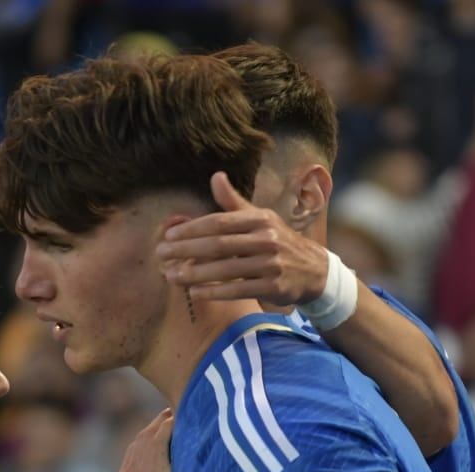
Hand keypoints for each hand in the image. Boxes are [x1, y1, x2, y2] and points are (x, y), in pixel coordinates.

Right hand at [116, 409, 174, 471]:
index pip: (132, 453)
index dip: (144, 440)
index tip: (155, 432)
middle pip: (138, 441)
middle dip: (151, 427)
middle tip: (165, 416)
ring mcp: (137, 470)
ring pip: (147, 438)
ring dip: (160, 424)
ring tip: (171, 414)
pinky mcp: (151, 469)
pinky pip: (158, 441)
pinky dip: (166, 429)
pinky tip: (174, 421)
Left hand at [156, 172, 327, 306]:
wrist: (313, 271)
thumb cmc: (277, 242)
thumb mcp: (259, 218)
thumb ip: (233, 202)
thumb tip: (215, 176)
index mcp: (259, 218)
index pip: (219, 222)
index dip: (192, 229)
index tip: (168, 237)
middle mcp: (267, 238)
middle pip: (219, 245)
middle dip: (186, 250)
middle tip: (161, 256)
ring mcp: (271, 263)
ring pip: (225, 269)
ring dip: (195, 273)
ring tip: (171, 276)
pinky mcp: (273, 286)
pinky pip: (238, 290)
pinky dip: (215, 292)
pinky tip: (195, 292)